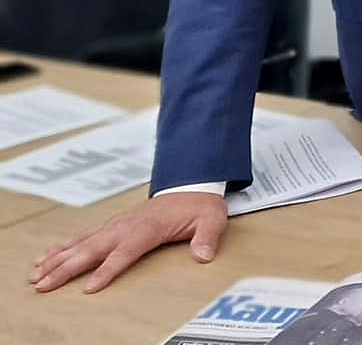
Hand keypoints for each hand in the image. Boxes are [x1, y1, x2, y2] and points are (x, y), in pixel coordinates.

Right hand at [30, 191, 228, 292]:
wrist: (192, 187)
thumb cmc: (200, 207)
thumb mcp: (212, 219)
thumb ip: (207, 238)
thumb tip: (203, 255)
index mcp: (148, 227)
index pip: (124, 252)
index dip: (107, 269)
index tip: (90, 287)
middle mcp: (126, 226)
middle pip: (92, 250)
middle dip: (67, 268)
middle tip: (44, 284)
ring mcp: (116, 225)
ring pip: (81, 244)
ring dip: (57, 259)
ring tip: (36, 275)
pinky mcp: (112, 226)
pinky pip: (83, 237)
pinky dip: (62, 248)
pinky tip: (46, 258)